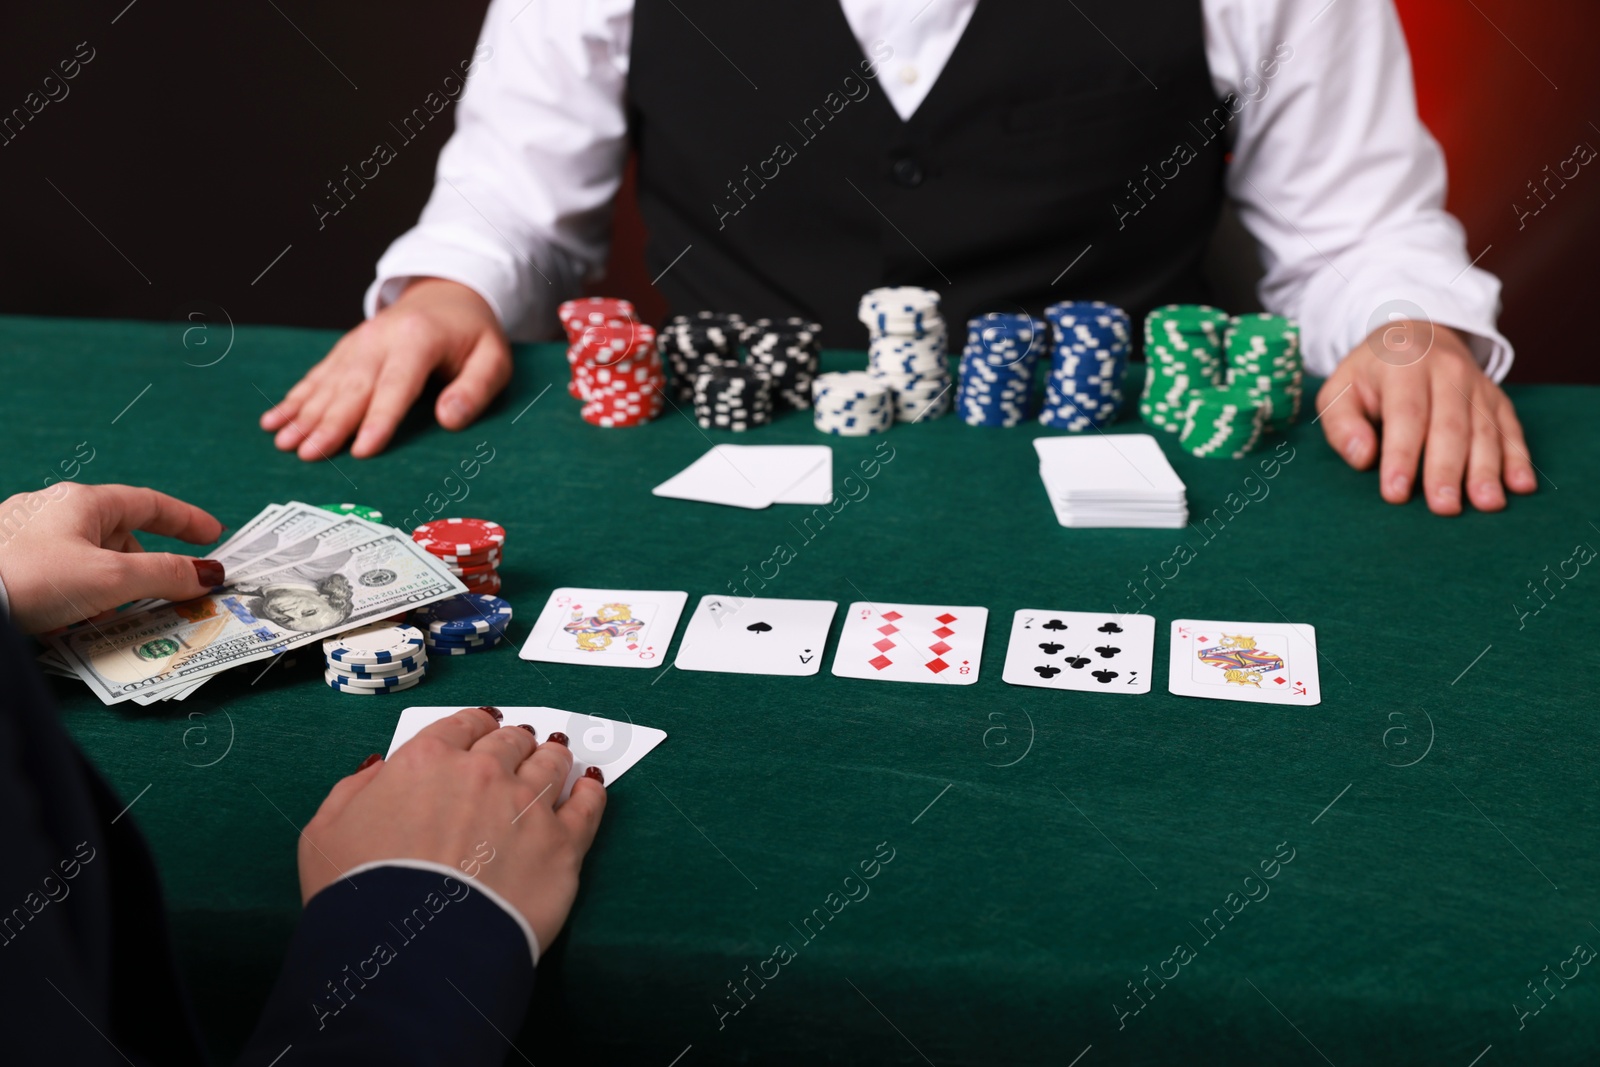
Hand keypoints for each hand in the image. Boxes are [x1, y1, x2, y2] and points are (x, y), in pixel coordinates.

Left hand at [0, 483, 222, 633]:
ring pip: (89, 559)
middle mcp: (54, 511)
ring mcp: (27, 536)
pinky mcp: (9, 563)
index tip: (213, 536)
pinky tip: (71, 620)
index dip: (186, 520)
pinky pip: (61, 575)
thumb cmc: (33, 578)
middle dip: (143, 570)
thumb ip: (167, 575)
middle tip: (159, 599)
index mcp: (83, 501)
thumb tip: (207, 575)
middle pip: (120, 537)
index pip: (149, 503)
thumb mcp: (113, 579)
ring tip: (105, 618)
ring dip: (109, 589)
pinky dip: (78, 596)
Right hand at [260, 278, 511, 459]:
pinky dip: (295, 399)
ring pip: (329, 383)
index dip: (379, 419)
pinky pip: (318, 376)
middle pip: (353, 387)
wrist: (447, 295)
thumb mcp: (493, 358)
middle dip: (329, 423)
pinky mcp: (346, 349)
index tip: (361, 451)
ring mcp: (359, 342)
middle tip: (308, 455)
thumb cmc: (473, 336)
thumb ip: (476, 389)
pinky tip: (274, 420)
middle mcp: (381, 338)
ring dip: (303, 414)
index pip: (396, 385)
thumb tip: (449, 420)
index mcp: (419, 340)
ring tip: (283, 443)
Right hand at [298, 707, 606, 951]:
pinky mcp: (562, 845)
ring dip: (552, 757)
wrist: (410, 951)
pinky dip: (591, 791)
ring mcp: (527, 806)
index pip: (462, 725)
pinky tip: (590, 787)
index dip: (475, 726)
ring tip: (556, 757)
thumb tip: (380, 767)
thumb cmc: (358, 897)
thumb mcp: (325, 833)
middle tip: (520, 746)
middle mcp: (482, 772)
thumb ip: (353, 790)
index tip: (484, 729)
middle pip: (511, 741)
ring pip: (551, 764)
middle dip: (514, 741)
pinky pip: (588, 805)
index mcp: (426, 761)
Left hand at [1315, 323, 1535, 514]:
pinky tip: (1521, 486)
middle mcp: (1447, 372)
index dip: (1402, 455)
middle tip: (1444, 507)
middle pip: (1450, 426)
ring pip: (1484, 430)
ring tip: (1487, 504)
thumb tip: (1363, 457)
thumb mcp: (1340, 390)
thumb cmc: (1370, 376)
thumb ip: (1342, 424)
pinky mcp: (1497, 399)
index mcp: (1403, 367)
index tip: (1396, 492)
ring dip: (1487, 470)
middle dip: (1447, 470)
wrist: (1416, 336)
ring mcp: (1477, 385)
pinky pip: (1511, 429)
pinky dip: (1518, 458)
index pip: (1405, 415)